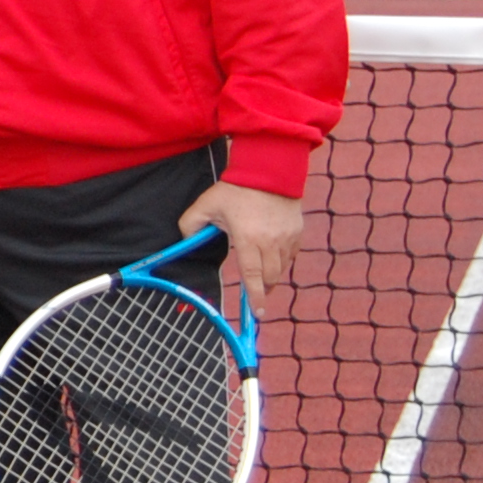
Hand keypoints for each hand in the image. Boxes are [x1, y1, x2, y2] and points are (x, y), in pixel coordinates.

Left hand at [179, 181, 304, 320]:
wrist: (268, 169)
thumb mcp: (205, 204)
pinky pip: (291, 255)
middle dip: (263, 289)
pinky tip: (272, 256)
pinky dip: (282, 261)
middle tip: (256, 295)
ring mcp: (287, 237)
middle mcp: (271, 240)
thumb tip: (184, 242)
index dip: (255, 297)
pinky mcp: (298, 231)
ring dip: (272, 275)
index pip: (252, 275)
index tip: (257, 313)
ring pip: (282, 268)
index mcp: (248, 237)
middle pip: (270, 277)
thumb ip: (190, 225)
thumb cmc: (235, 188)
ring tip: (262, 274)